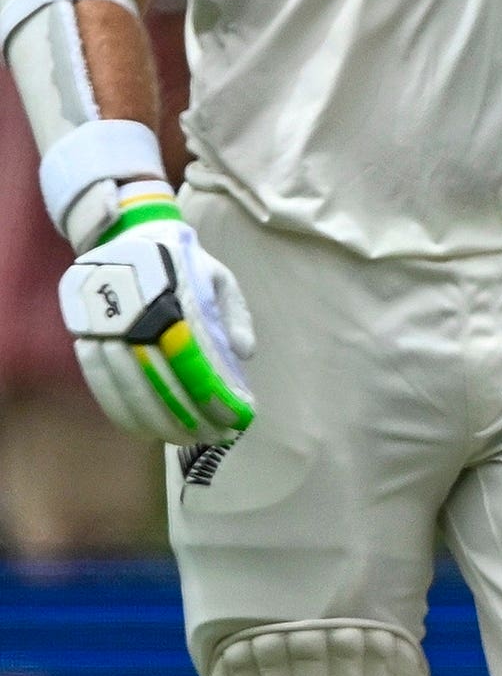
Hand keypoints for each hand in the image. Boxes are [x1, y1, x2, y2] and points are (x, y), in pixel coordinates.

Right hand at [61, 202, 253, 445]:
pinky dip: (119, 409)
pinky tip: (141, 430)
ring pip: (126, 384)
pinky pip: (97, 379)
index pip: (192, 357)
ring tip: (182, 440)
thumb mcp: (218, 276)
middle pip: (157, 377)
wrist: (125, 235)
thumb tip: (244, 353)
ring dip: (153, 419)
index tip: (232, 419)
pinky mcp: (84, 332)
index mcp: (172, 294)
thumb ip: (235, 312)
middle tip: (210, 437)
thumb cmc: (182, 262)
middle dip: (185, 415)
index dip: (209, 393)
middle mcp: (134, 310)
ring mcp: (104, 322)